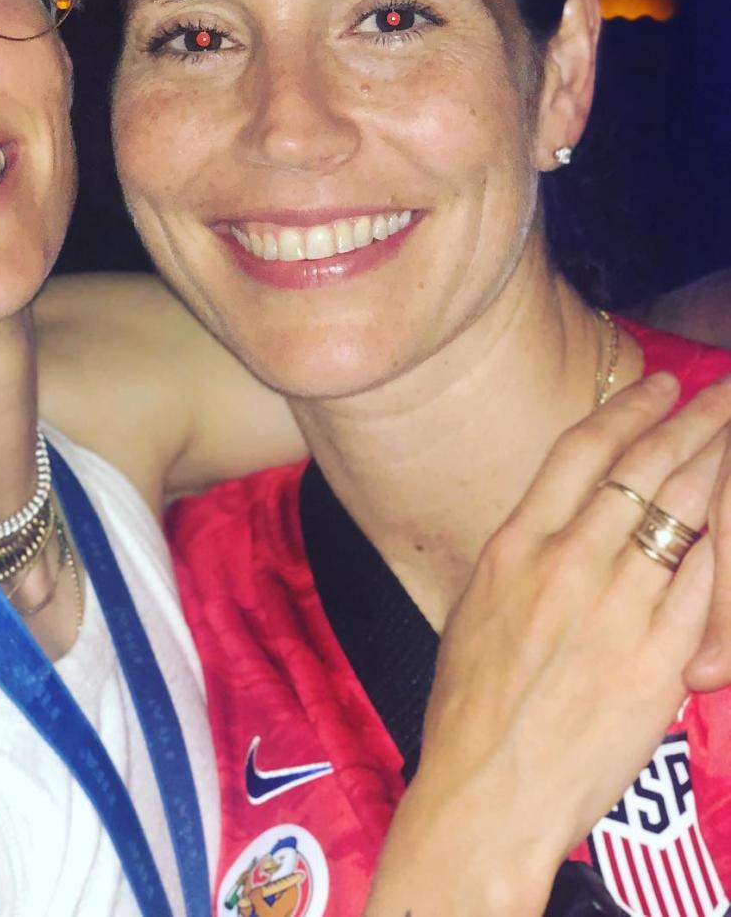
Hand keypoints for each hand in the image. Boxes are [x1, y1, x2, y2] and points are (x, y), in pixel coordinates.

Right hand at [367, 371, 730, 916]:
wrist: (489, 787)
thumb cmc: (470, 703)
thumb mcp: (476, 607)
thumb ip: (524, 557)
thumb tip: (565, 524)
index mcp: (513, 546)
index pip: (581, 452)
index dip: (626, 409)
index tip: (657, 387)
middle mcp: (568, 564)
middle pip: (644, 471)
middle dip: (691, 422)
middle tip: (721, 395)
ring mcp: (618, 610)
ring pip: (684, 517)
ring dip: (716, 470)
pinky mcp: (659, 659)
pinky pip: (704, 586)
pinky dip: (722, 549)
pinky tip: (730, 526)